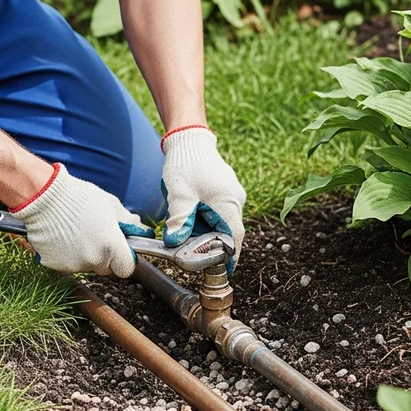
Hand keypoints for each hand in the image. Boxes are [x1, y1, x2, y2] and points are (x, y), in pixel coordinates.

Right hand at [11, 163, 153, 276]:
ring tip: (74, 232)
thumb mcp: (110, 204)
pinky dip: (64, 255)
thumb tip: (140, 230)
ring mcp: (73, 265)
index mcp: (111, 246)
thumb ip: (128, 221)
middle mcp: (94, 259)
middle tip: (94, 236)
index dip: (123, 259)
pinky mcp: (55, 265)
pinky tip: (60, 236)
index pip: (126, 268)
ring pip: (84, 266)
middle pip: (104, 268)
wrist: (44, 196)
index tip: (118, 250)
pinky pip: (65, 264)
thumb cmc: (80, 197)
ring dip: (82, 255)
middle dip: (102, 256)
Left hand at [161, 126, 245, 271]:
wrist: (189, 140)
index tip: (225, 271)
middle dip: (213, 245)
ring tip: (189, 236)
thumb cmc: (186, 165)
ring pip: (223, 222)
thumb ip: (179, 220)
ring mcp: (231, 194)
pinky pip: (219, 212)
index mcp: (228, 202)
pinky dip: (207, 220)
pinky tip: (192, 218)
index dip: (230, 256)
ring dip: (208, 232)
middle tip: (197, 255)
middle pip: (229, 231)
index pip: (234, 237)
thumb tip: (175, 242)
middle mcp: (235, 199)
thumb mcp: (179, 195)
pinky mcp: (224, 191)